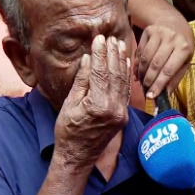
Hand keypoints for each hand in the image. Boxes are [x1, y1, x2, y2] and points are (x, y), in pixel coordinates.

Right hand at [53, 35, 129, 168]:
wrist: (78, 156)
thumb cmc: (68, 131)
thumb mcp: (70, 104)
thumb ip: (81, 81)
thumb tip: (87, 60)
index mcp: (99, 105)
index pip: (101, 73)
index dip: (101, 54)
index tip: (99, 39)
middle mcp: (114, 109)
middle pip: (115, 75)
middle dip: (114, 55)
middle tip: (112, 38)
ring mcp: (121, 113)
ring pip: (123, 83)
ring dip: (122, 63)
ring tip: (120, 45)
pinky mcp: (123, 116)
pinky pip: (126, 92)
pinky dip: (126, 77)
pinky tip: (126, 65)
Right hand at [134, 24, 192, 98]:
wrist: (174, 23)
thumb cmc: (182, 46)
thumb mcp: (185, 61)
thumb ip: (175, 78)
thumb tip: (164, 95)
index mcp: (184, 49)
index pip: (168, 70)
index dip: (158, 84)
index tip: (151, 96)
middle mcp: (171, 39)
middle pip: (155, 64)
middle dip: (149, 81)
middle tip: (145, 92)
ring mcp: (159, 33)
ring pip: (146, 58)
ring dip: (142, 73)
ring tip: (142, 83)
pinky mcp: (148, 31)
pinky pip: (140, 51)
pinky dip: (138, 64)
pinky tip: (139, 72)